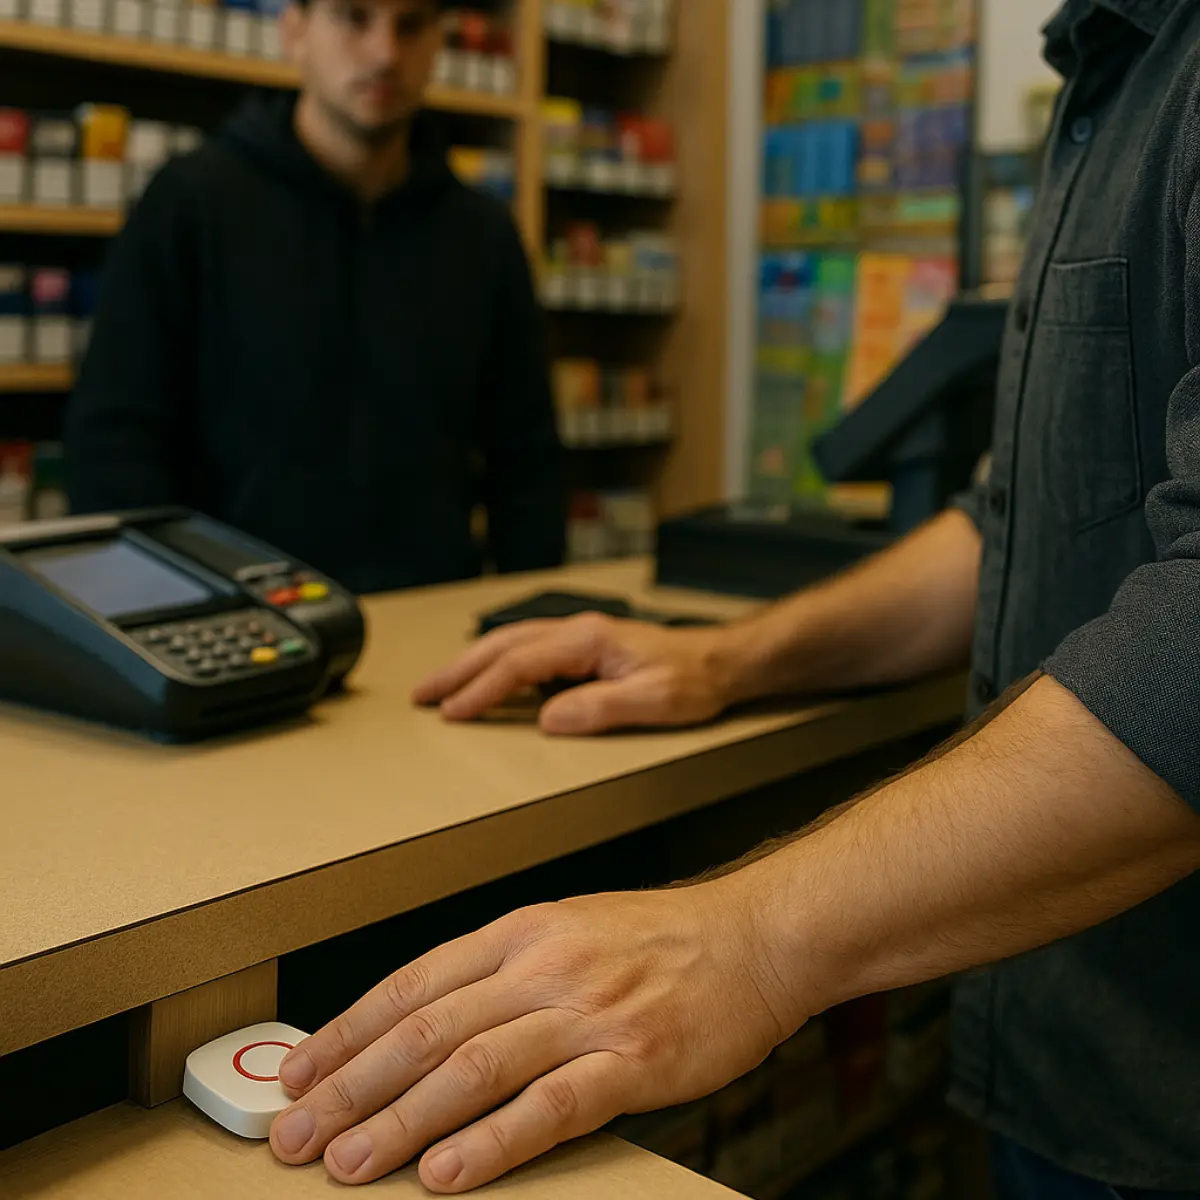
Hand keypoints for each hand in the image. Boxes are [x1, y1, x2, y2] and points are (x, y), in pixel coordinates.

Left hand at [268, 876, 798, 1190]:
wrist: (756, 936)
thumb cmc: (663, 938)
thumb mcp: (571, 927)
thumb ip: (505, 969)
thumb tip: (428, 1023)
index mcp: (523, 931)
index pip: (415, 984)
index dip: (350, 1031)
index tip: (302, 1072)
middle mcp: (546, 966)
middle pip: (429, 1029)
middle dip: (353, 1085)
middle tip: (298, 1133)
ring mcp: (589, 1012)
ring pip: (474, 1068)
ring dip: (402, 1120)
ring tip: (350, 1163)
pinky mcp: (634, 1060)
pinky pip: (551, 1106)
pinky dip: (494, 1142)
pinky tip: (448, 1173)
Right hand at [413, 614, 744, 734]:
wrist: (719, 661)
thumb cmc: (692, 678)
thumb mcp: (653, 700)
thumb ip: (600, 708)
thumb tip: (549, 720)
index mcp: (588, 640)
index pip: (520, 664)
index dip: (483, 690)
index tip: (454, 713)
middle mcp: (577, 632)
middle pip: (503, 646)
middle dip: (459, 670)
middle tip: (423, 695)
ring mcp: (578, 637)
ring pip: (511, 644)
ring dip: (472, 664)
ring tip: (441, 687)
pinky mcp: (583, 648)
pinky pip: (527, 652)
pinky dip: (497, 664)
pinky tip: (486, 680)